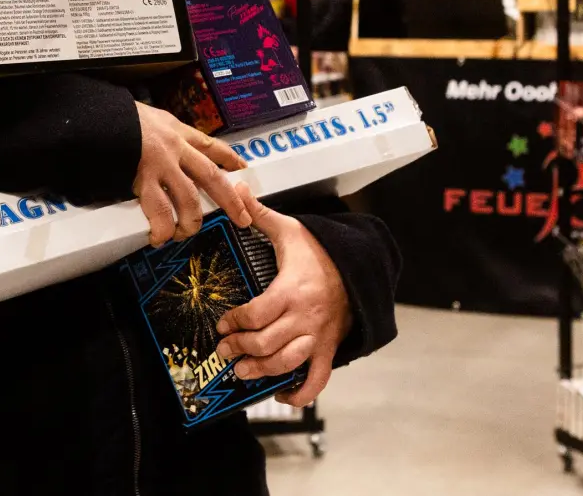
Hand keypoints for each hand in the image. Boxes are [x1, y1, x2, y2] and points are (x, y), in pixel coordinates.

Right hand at [133, 103, 253, 246]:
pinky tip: (159, 237)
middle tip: (242, 217)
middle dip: (230, 199)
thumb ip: (161, 131)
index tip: (242, 168)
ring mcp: (162, 165)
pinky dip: (162, 227)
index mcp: (176, 130)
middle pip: (211, 176)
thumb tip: (161, 142)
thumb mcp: (148, 116)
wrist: (98, 117)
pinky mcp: (144, 180)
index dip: (229, 158)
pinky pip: (160, 211)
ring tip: (185, 232)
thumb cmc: (119, 115)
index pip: (210, 145)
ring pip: (189, 199)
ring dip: (191, 221)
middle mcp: (175, 148)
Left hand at [214, 200, 353, 406]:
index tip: (223, 324)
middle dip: (240, 349)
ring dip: (261, 372)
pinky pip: (317, 379)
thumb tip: (237, 189)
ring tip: (242, 371)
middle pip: (267, 343)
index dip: (235, 323)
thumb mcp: (290, 230)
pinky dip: (300, 393)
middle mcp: (304, 317)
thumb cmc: (321, 251)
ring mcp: (317, 336)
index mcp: (291, 290)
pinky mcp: (328, 349)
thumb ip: (259, 214)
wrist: (359, 267)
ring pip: (287, 363)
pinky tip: (281, 394)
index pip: (257, 314)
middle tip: (224, 350)